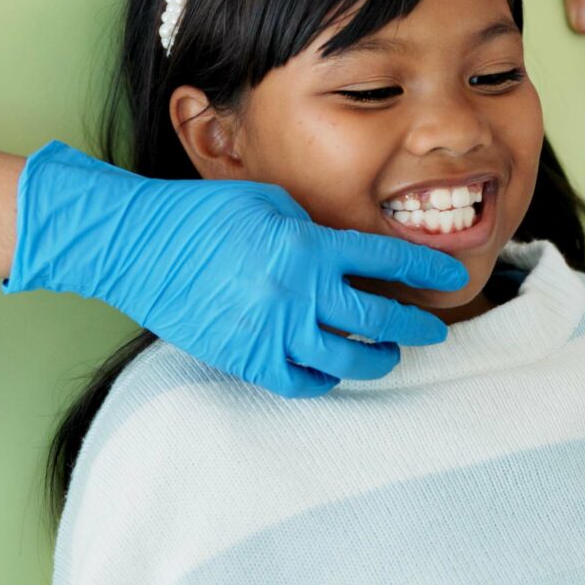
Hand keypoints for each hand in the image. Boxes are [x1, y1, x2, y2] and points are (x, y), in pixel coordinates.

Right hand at [4, 142, 468, 396]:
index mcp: (307, 245)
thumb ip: (310, 227)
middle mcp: (297, 291)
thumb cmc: (197, 215)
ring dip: (377, 359)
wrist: (135, 247)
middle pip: (378, 318)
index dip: (426, 269)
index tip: (450, 278)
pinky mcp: (245, 358)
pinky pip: (302, 382)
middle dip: (416, 327)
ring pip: (348, 359)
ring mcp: (272, 330)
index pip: (387, 259)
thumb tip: (340, 252)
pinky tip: (333, 369)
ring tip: (387, 354)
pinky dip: (325, 379)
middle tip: (433, 330)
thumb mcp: (265, 201)